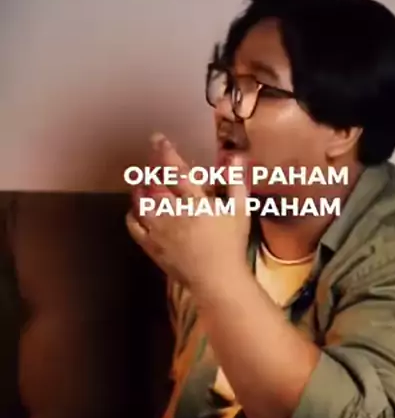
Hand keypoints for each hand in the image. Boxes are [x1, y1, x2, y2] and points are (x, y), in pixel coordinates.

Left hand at [126, 135, 250, 291]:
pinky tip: (137, 210)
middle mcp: (174, 214)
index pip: (177, 171)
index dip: (165, 152)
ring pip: (140, 203)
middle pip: (154, 184)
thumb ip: (236, 182)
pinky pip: (134, 226)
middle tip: (150, 159)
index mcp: (196, 203)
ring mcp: (160, 231)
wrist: (217, 279)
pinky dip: (132, 214)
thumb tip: (235, 157)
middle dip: (149, 168)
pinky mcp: (151, 247)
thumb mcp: (240, 211)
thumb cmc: (231, 244)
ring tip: (142, 183)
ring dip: (139, 189)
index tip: (158, 139)